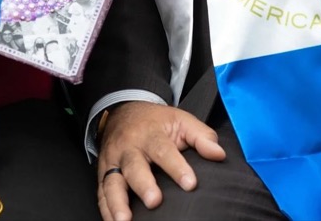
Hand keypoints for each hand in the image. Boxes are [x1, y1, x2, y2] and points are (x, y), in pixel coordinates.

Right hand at [97, 101, 225, 220]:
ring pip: (112, 182)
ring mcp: (114, 161)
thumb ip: (202, 137)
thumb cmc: (156, 122)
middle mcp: (129, 147)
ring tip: (125, 220)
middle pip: (135, 166)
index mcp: (151, 133)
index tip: (190, 183)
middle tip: (154, 201)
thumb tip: (219, 154)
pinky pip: (101, 193)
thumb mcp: (181, 121)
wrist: (124, 111)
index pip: (163, 150)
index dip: (176, 167)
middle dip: (144, 185)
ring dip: (118, 203)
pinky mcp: (103, 173)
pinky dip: (106, 209)